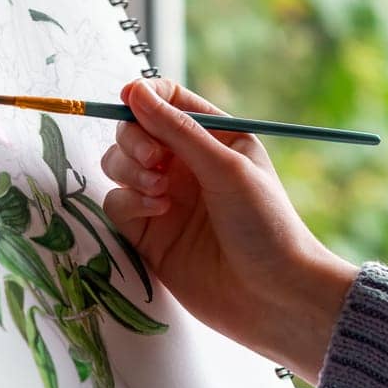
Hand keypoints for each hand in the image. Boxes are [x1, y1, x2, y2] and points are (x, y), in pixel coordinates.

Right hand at [99, 78, 357, 381]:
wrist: (271, 297)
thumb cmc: (264, 226)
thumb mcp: (225, 166)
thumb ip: (177, 129)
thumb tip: (133, 90)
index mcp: (215, 137)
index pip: (168, 100)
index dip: (144, 96)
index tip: (131, 102)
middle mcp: (185, 165)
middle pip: (133, 131)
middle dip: (134, 139)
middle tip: (155, 161)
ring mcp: (164, 200)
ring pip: (117, 166)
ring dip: (129, 170)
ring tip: (160, 194)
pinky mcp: (148, 235)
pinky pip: (116, 204)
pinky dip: (129, 203)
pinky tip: (159, 215)